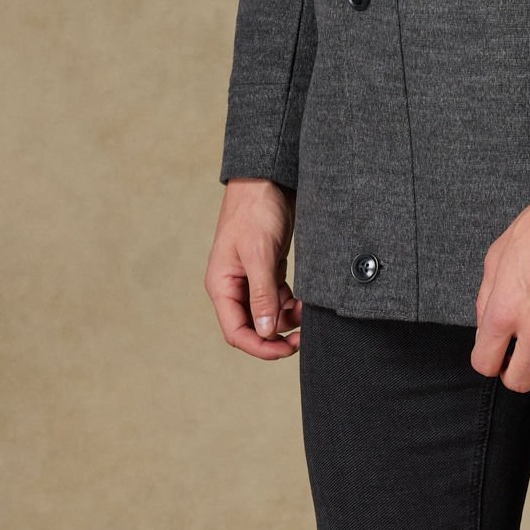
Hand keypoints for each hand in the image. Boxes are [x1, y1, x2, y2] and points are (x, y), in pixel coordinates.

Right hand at [205, 178, 301, 358]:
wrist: (268, 178)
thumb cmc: (255, 211)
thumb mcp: (259, 254)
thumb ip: (262, 294)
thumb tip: (266, 332)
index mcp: (222, 285)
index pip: (237, 331)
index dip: (260, 346)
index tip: (286, 351)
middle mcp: (234, 286)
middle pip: (253, 326)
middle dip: (277, 335)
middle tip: (303, 337)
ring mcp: (251, 277)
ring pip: (268, 313)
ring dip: (287, 319)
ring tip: (308, 312)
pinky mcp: (268, 268)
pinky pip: (278, 297)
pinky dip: (291, 303)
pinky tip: (305, 301)